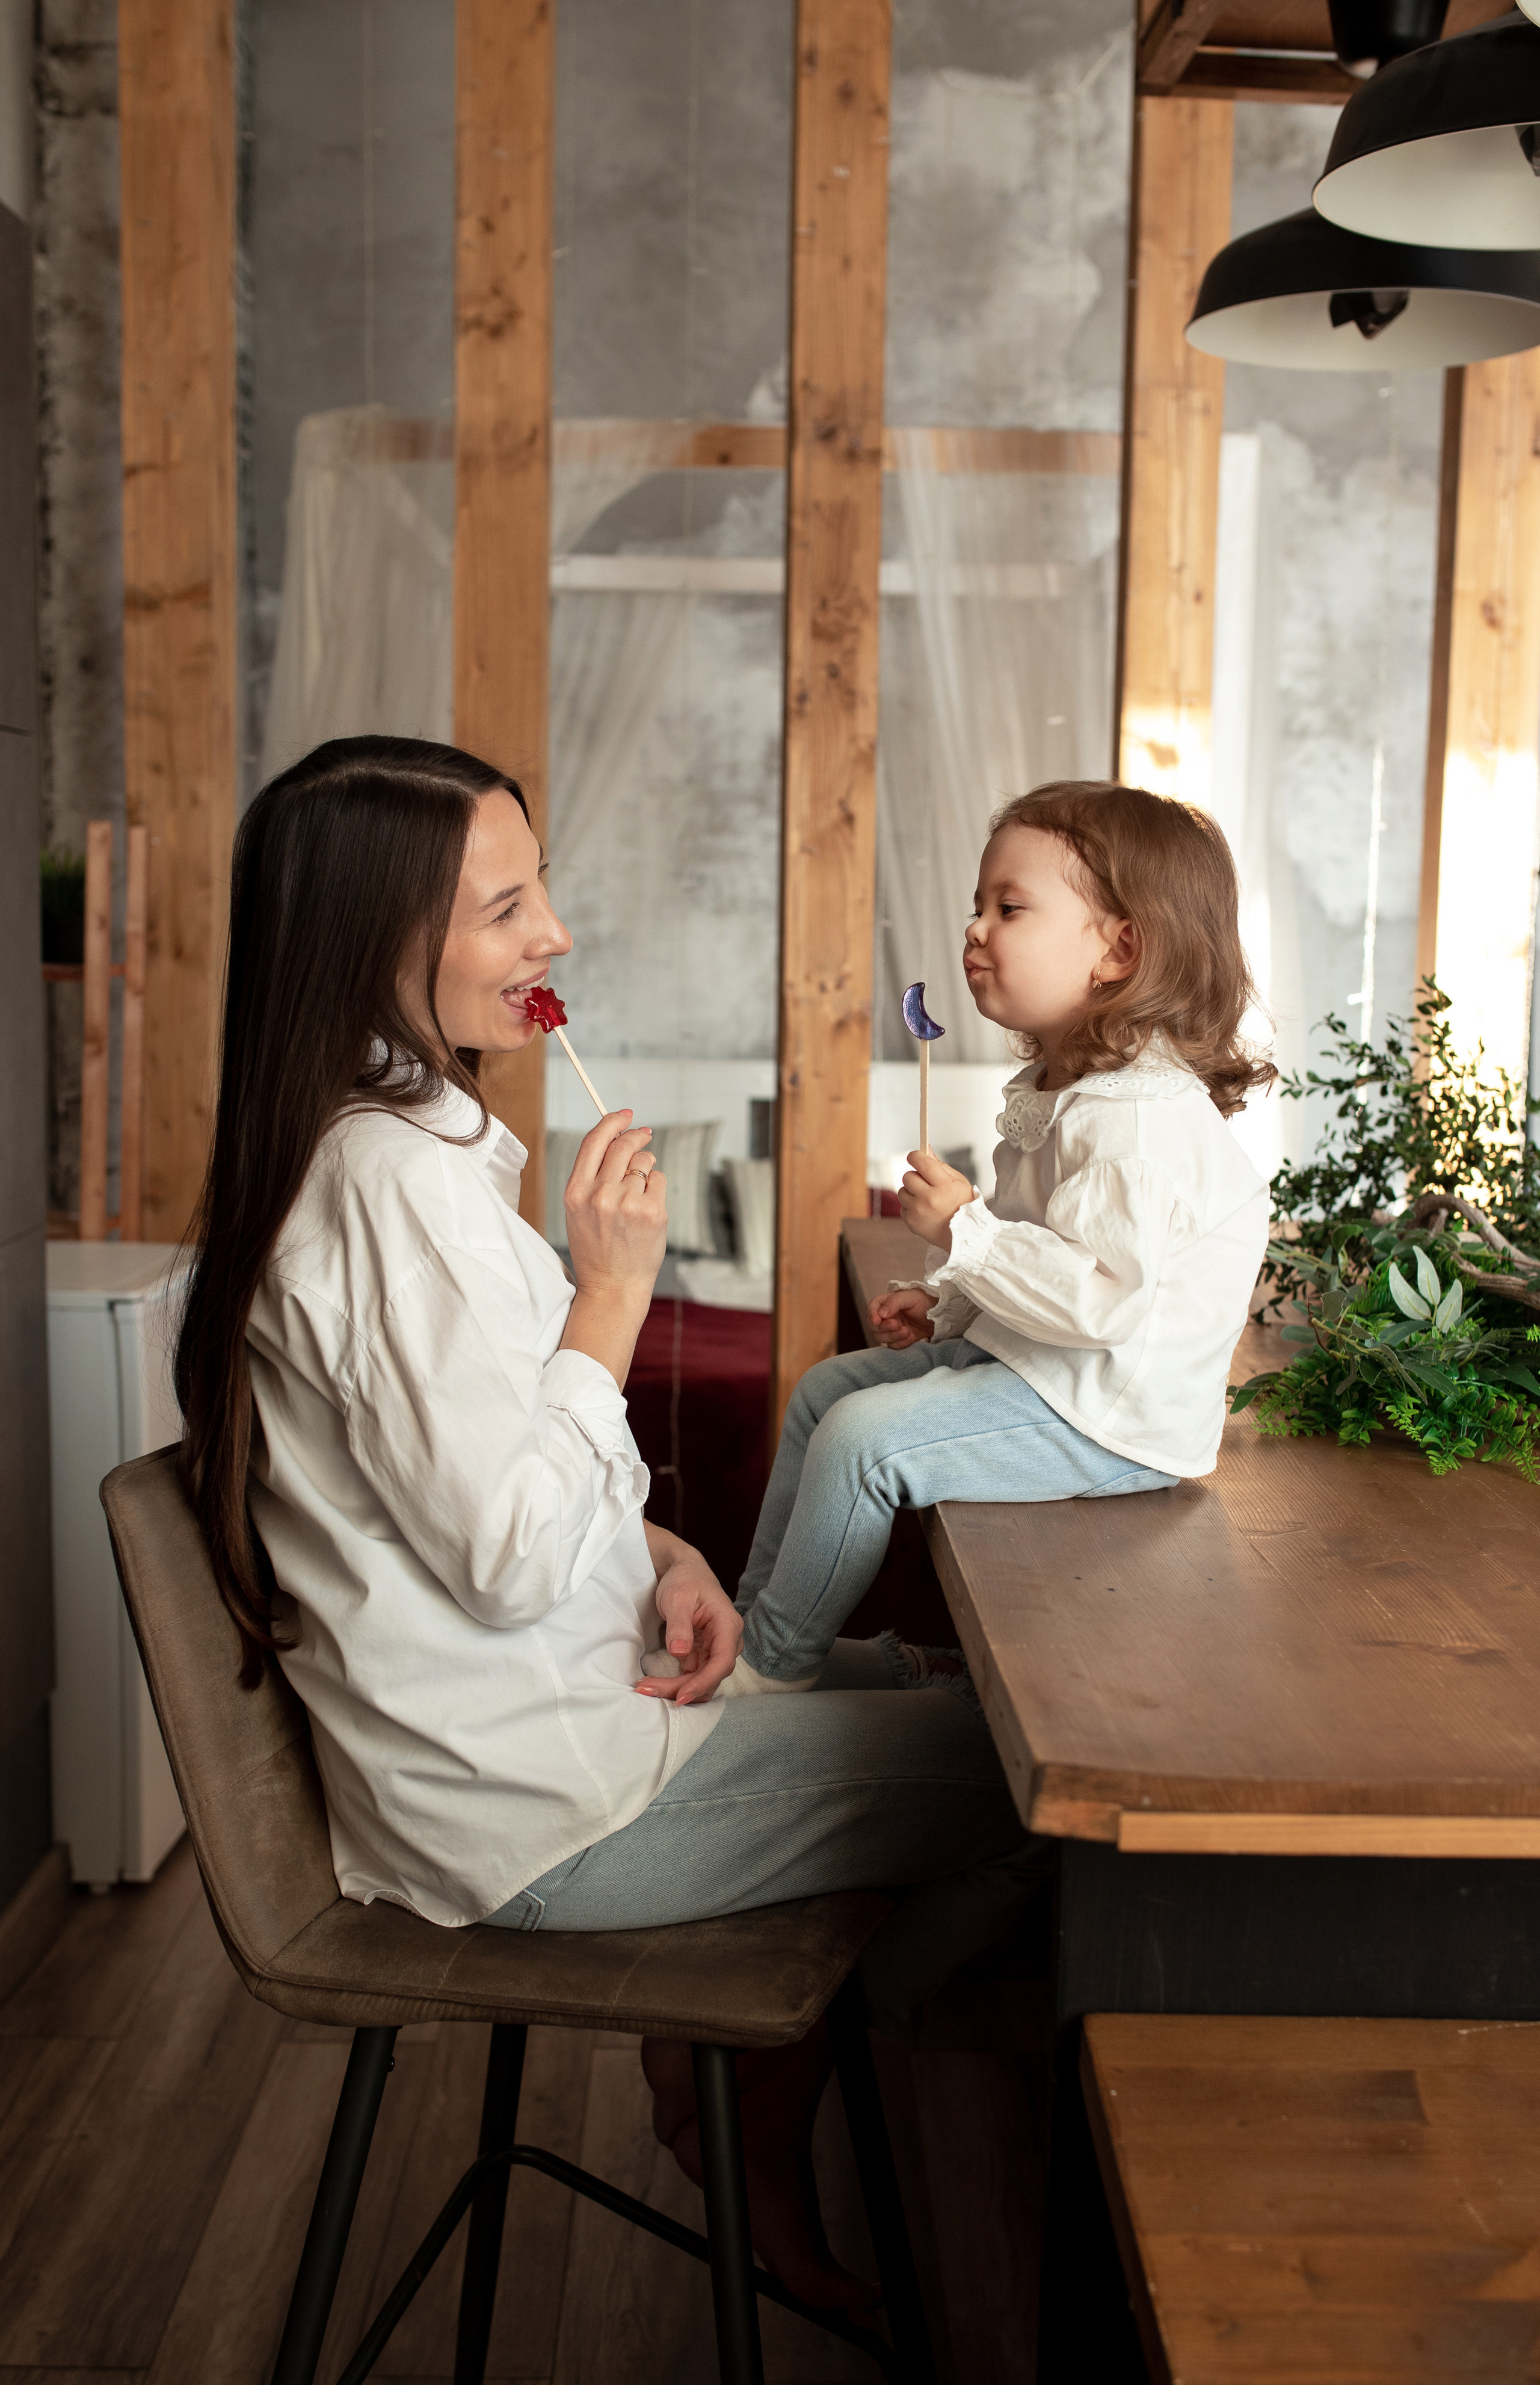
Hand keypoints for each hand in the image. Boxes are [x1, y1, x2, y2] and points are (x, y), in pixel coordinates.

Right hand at [559, 1110, 666, 1385]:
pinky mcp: (652, 1212)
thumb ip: (592, 1176)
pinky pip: (659, 1180)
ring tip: (637, 1196)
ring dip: (645, 1171)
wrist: (612, 1286)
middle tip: (644, 1134)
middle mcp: (600, 1195)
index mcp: (575, 1192)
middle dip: (636, 1136)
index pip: (594, 1142)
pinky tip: (647, 1209)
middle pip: (623, 1145)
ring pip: (644, 1163)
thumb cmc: (597, 1247)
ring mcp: (627, 1203)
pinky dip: (656, 1189)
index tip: (625, 1114)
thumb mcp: (579, 1210)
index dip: (611, 1122)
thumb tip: (617, 1137)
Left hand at [635, 1527, 742, 1706]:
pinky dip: (676, 1684)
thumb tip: (680, 1652)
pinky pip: (694, 1676)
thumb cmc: (684, 1580)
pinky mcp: (704, 1654)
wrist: (685, 1572)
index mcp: (728, 1625)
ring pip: (702, 1680)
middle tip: (647, 1690)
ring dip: (677, 1690)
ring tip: (646, 1689)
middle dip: (681, 1689)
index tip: (681, 1696)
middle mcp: (728, 1641)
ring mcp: (717, 1649)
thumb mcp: (677, 1598)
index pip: (722, 1661)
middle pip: (711, 1676)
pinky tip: (654, 1685)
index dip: (704, 1682)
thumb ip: (679, 1625)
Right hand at [868, 1287, 935, 1349]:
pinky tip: (912, 1337)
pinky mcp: (900, 1340)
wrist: (942, 1315)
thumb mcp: (911, 1296)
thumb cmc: (926, 1301)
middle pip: (874, 1326)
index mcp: (888, 1302)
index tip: (877, 1320)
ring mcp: (893, 1329)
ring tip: (907, 1331)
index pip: (873, 1307)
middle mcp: (888, 1316)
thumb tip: (881, 1313)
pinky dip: (901, 1343)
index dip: (872, 1314)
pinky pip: (893, 1346)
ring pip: (881, 1337)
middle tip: (897, 1325)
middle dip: (884, 1328)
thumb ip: (894, 1302)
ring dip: (893, 1336)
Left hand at [898, 1149, 974, 1252]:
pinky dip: (910, 1207)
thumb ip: (940, 1165)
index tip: (916, 1157)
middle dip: (915, 1177)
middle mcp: (929, 1198)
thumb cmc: (962, 1205)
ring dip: (911, 1192)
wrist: (964, 1235)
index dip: (915, 1156)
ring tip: (926, 1199)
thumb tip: (925, 1149)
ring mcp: (918, 1211)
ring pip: (902, 1190)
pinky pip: (902, 1206)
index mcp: (944, 1185)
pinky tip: (924, 1211)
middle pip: (908, 1175)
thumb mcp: (958, 1181)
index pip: (921, 1162)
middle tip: (926, 1184)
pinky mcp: (911, 1222)